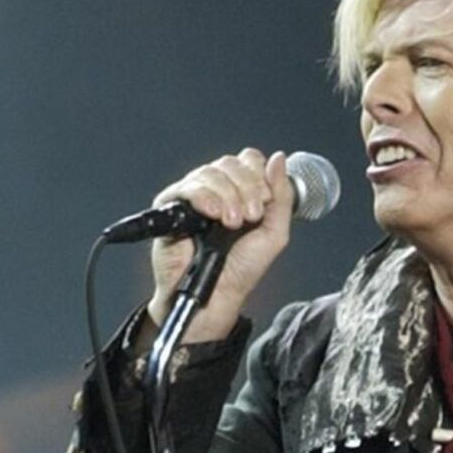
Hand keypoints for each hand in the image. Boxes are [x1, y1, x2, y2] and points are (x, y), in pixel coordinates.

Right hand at [145, 148, 293, 341]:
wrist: (219, 295)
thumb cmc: (243, 268)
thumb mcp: (274, 232)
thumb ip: (282, 196)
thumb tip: (279, 158)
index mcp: (241, 190)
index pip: (249, 160)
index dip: (259, 175)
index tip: (265, 201)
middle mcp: (217, 189)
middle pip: (231, 163)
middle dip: (247, 187)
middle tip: (251, 216)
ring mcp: (194, 196)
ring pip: (210, 172)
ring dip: (228, 196)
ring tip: (232, 224)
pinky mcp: (171, 207)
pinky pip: (185, 187)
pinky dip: (204, 196)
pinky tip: (214, 215)